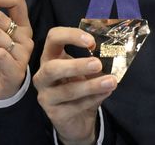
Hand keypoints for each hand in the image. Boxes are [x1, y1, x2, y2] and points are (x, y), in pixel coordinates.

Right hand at [33, 27, 116, 144]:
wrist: (77, 120)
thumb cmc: (79, 86)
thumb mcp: (85, 71)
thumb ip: (94, 60)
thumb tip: (111, 53)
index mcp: (50, 57)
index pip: (53, 38)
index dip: (70, 35)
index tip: (92, 41)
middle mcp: (43, 76)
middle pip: (52, 68)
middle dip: (76, 65)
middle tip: (98, 64)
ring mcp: (46, 96)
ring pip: (67, 90)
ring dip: (91, 85)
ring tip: (111, 82)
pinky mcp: (54, 114)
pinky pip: (75, 106)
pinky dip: (93, 99)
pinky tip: (106, 93)